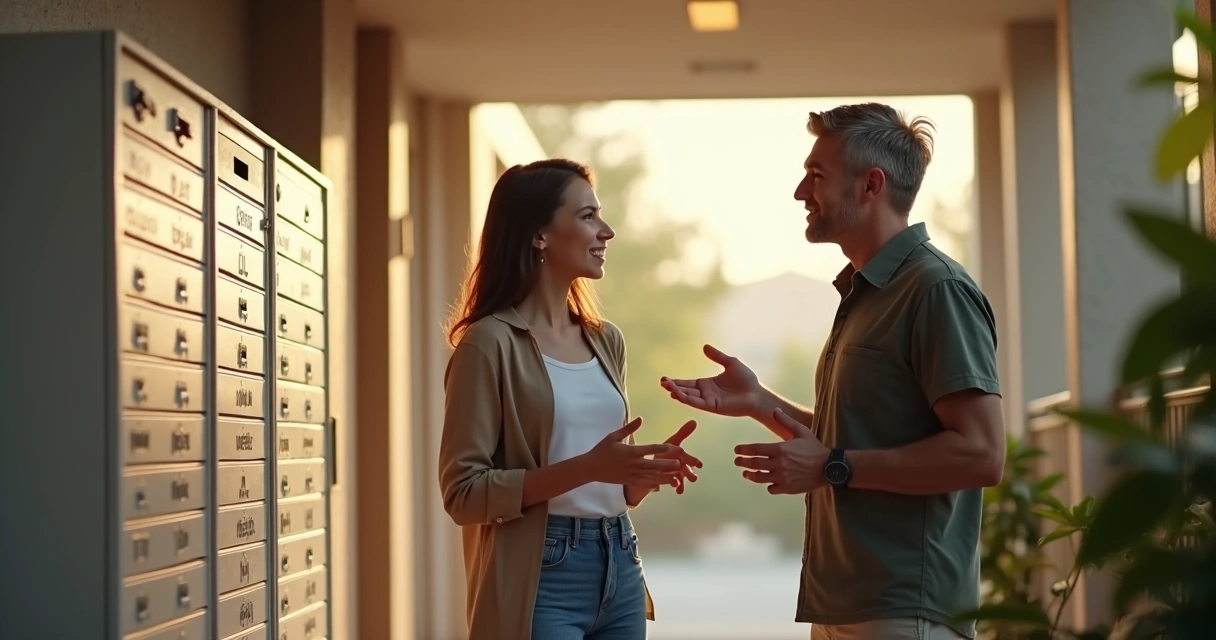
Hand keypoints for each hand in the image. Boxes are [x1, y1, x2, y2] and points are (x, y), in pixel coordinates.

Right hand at [583, 418, 700, 486]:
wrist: (591, 468)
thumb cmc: (602, 450)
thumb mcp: (614, 436)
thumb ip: (629, 428)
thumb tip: (641, 419)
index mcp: (631, 451)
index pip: (652, 449)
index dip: (666, 449)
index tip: (677, 448)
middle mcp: (634, 464)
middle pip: (656, 464)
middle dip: (670, 464)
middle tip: (682, 463)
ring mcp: (633, 474)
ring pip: (653, 476)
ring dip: (666, 475)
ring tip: (678, 475)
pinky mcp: (630, 481)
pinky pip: (646, 483)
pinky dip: (657, 483)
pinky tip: (665, 484)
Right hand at [660, 344, 763, 417]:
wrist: (757, 394)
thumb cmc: (746, 379)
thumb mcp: (730, 363)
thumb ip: (717, 356)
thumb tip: (704, 346)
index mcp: (706, 384)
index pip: (687, 383)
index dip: (676, 382)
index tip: (664, 379)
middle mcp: (705, 393)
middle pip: (684, 390)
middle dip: (672, 387)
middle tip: (661, 382)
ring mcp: (708, 401)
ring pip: (688, 397)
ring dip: (677, 392)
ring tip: (666, 386)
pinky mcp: (712, 406)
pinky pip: (697, 403)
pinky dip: (686, 399)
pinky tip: (678, 394)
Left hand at [734, 409, 828, 494]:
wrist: (829, 467)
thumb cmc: (814, 448)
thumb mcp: (801, 431)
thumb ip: (786, 421)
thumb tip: (775, 410)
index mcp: (780, 449)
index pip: (755, 449)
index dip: (744, 450)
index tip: (737, 450)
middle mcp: (779, 464)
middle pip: (754, 464)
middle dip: (743, 462)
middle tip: (737, 461)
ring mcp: (782, 477)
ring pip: (760, 478)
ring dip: (751, 475)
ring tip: (746, 474)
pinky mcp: (787, 488)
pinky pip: (772, 488)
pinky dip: (768, 486)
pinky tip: (767, 482)